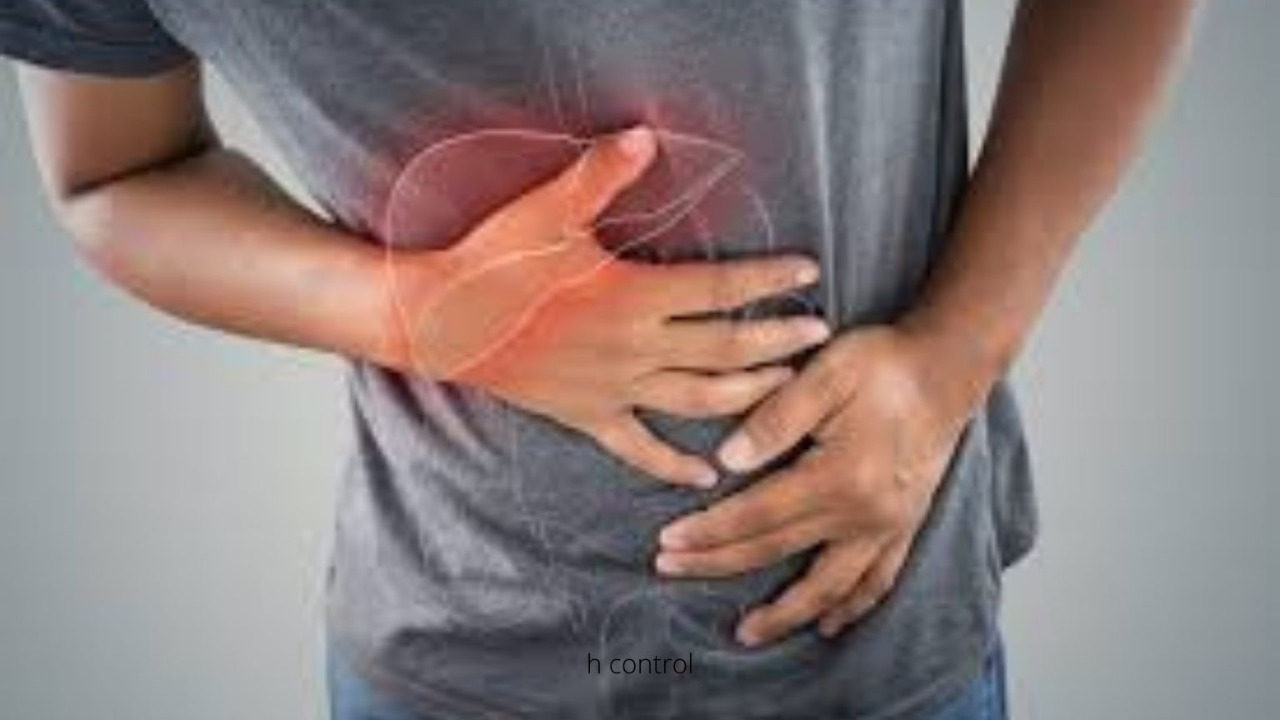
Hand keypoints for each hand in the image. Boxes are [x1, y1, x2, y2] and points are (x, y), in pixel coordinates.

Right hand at [390, 125, 829, 487]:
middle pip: (726, 349)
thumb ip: (601, 174)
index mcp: (633, 297)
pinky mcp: (586, 415)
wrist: (436, 320)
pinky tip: (707, 476)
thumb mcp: (546, 210)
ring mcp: (613, 389)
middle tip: (820, 335)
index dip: (769, 281)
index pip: (721, 290)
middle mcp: (634, 349)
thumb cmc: (493, 261)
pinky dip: (675, 466)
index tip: (808, 272)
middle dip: (778, 343)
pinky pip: (640, 449)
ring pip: (698, 401)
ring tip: (785, 388)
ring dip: (748, 396)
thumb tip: (647, 135)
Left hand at [654, 325, 992, 643]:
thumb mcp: (827, 372)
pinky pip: (877, 581)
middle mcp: (865, 513)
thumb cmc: (884, 363)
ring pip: (829, 585)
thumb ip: (775, 417)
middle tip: (669, 570)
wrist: (948, 368)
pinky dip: (851, 607)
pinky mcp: (905, 526)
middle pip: (778, 550)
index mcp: (841, 476)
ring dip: (785, 613)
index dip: (709, 530)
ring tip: (746, 633)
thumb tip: (726, 461)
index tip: (668, 541)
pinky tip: (828, 624)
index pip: (757, 514)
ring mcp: (889, 526)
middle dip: (719, 563)